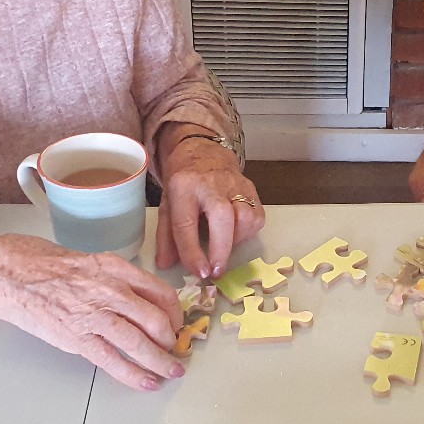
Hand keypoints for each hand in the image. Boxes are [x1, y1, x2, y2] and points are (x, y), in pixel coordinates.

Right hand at [0, 225, 185, 389]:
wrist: (2, 274)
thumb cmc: (34, 260)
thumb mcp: (83, 258)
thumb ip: (108, 276)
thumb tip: (127, 294)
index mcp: (113, 267)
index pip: (159, 291)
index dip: (174, 311)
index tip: (176, 321)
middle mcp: (109, 290)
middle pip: (156, 319)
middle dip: (171, 338)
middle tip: (177, 348)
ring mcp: (93, 316)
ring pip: (140, 342)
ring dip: (161, 360)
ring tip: (172, 370)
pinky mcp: (76, 339)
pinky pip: (113, 361)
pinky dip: (134, 374)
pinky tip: (147, 382)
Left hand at [155, 129, 264, 277]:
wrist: (203, 151)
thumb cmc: (184, 183)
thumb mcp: (167, 205)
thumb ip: (167, 236)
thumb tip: (166, 265)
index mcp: (183, 186)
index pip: (186, 223)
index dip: (192, 252)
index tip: (199, 272)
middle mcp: (210, 183)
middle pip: (222, 217)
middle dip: (221, 249)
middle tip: (216, 271)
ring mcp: (235, 184)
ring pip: (245, 217)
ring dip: (236, 241)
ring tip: (224, 247)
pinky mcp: (251, 188)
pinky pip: (257, 216)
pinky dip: (248, 232)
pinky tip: (235, 234)